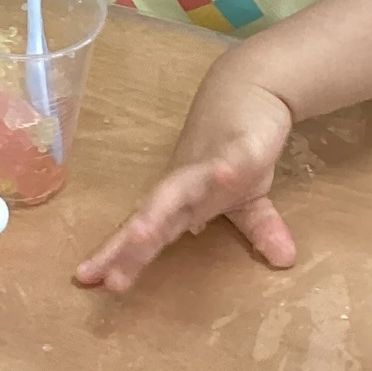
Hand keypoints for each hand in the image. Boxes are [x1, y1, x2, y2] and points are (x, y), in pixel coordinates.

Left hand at [76, 55, 296, 292]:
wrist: (248, 90)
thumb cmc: (235, 147)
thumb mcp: (251, 199)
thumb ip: (257, 230)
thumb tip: (284, 260)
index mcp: (182, 203)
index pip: (146, 234)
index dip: (119, 256)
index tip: (87, 281)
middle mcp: (185, 185)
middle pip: (151, 217)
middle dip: (130, 246)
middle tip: (109, 277)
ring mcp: (207, 164)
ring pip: (178, 192)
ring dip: (160, 212)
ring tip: (142, 234)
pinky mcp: (236, 146)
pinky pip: (229, 160)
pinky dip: (225, 170)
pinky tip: (225, 177)